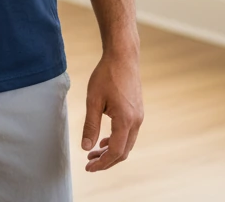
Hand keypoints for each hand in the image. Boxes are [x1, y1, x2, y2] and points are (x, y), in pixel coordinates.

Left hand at [81, 49, 143, 171]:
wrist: (123, 57)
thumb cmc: (107, 75)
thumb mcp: (93, 99)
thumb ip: (90, 125)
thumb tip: (85, 148)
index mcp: (125, 120)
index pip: (116, 152)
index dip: (102, 163)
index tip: (89, 167)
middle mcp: (136, 121)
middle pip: (123, 151)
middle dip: (106, 160)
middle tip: (89, 164)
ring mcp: (139, 117)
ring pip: (127, 143)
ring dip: (111, 151)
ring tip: (94, 154)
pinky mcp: (137, 112)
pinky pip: (129, 134)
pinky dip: (117, 141)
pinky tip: (104, 140)